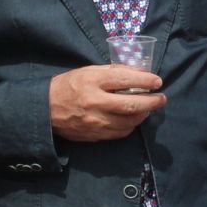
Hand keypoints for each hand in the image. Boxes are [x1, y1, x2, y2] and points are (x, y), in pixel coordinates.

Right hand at [48, 66, 163, 140]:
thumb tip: (137, 72)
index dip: (145, 80)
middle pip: (132, 105)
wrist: (45, 109)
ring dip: (143, 115)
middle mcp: (95, 102)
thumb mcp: (87, 71)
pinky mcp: (95, 135)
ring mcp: (95, 122)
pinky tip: (133, 119)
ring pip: (129, 122)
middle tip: (161, 98)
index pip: (125, 79)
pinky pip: (120, 132)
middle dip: (152, 102)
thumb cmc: (68, 86)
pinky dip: (131, 125)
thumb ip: (111, 72)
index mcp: (92, 81)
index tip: (157, 81)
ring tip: (148, 108)